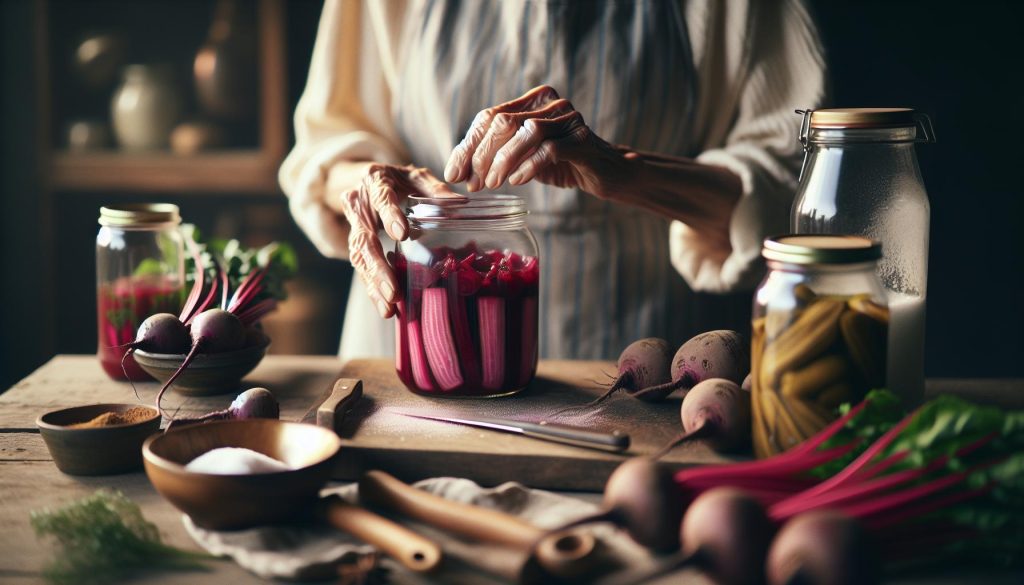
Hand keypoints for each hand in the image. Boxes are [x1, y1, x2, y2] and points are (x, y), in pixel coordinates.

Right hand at [328, 162, 462, 317]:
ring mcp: (354, 225)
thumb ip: (435, 189)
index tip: (402, 234)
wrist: (366, 179)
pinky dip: (372, 288)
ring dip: (373, 284)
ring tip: (389, 307)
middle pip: (364, 237)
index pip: (381, 197)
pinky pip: (361, 267)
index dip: (390, 215)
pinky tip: (385, 307)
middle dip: (379, 267)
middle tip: (393, 291)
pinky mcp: (356, 243)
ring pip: (359, 257)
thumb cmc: (399, 179)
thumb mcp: (417, 176)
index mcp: (375, 180)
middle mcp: (358, 203)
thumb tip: (459, 203)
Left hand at [443, 85, 636, 198]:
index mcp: (531, 101)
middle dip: (482, 156)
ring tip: (494, 184)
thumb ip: (493, 155)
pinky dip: (529, 166)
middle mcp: (550, 103)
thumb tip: (455, 172)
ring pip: (527, 132)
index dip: (468, 146)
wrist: (605, 172)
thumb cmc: (561, 163)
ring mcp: (569, 118)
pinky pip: (550, 149)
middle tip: (475, 183)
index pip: (490, 117)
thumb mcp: (522, 156)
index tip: (454, 175)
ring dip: (504, 160)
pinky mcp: (582, 139)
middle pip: (504, 122)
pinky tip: (518, 180)